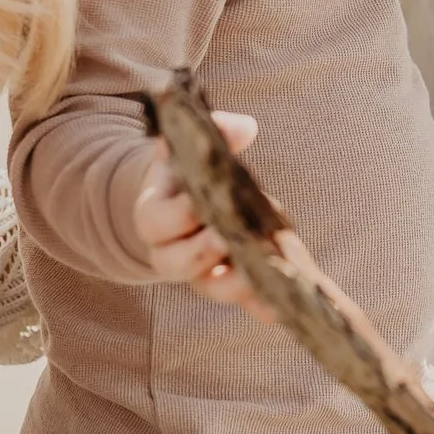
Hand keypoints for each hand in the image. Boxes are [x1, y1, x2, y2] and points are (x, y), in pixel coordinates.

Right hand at [130, 110, 275, 321]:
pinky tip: (279, 306)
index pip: (156, 221)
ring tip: (256, 272)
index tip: (199, 203)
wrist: (189, 203)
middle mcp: (170, 251)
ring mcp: (200, 274)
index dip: (178, 215)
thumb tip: (245, 128)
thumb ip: (216, 133)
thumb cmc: (190, 172)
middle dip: (200, 253)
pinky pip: (242, 302)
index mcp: (155, 215)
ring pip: (209, 288)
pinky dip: (260, 306)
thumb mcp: (193, 150)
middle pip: (174, 264)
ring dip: (232, 284)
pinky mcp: (228, 286)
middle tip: (226, 239)